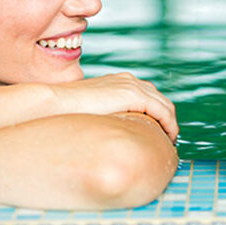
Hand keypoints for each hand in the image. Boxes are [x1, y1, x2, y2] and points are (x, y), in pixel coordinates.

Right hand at [44, 73, 178, 141]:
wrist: (55, 103)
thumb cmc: (66, 113)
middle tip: (168, 141)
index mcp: (119, 83)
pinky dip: (169, 125)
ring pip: (164, 105)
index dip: (158, 116)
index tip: (158, 134)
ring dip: (170, 124)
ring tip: (168, 143)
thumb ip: (105, 118)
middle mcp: (129, 81)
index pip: (148, 97)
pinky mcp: (133, 95)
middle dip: (167, 120)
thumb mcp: (91, 113)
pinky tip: (167, 140)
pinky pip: (162, 111)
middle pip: (160, 100)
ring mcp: (132, 85)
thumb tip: (108, 138)